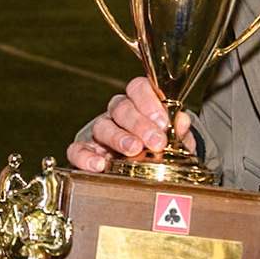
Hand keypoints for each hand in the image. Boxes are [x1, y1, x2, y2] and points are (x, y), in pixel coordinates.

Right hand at [65, 77, 195, 171]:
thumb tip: (181, 121)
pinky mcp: (87, 152)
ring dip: (119, 138)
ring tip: (134, 150)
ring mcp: (102, 132)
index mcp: (140, 102)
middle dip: (140, 124)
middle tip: (156, 142)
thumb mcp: (177, 140)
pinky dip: (85, 156)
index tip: (163, 121)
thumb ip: (179, 131)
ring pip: (103, 126)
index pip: (138, 87)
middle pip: (121, 108)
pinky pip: (77, 149)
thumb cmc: (164, 149)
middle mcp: (118, 113)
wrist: (153, 171)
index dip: (149, 101)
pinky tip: (99, 165)